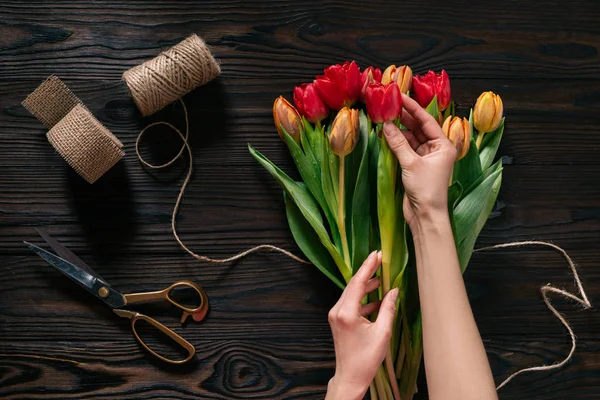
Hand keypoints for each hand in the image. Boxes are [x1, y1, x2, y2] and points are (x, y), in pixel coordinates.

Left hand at [326, 251, 398, 399]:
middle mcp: (337, 310)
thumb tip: (394, 290)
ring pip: (352, 292)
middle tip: (380, 259)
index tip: (377, 254)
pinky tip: (377, 297)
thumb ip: (388, 308)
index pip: (358, 283)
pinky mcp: (338, 319)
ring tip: (382, 277)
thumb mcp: (383, 333)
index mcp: (346, 313)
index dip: (368, 266)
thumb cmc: (367, 358)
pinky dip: (363, 297)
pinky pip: (351, 302)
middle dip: (367, 271)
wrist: (351, 376)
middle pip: (353, 285)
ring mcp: (336, 314)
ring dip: (366, 284)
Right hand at [383, 93, 456, 225]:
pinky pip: (406, 149)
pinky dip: (397, 143)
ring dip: (399, 130)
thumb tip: (386, 125)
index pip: (427, 121)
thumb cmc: (426, 189)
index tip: (401, 96)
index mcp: (443, 145)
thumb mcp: (411, 163)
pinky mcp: (416, 166)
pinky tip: (386, 135)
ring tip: (384, 119)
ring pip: (411, 138)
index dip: (413, 108)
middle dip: (405, 117)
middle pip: (419, 128)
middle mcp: (436, 149)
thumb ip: (398, 143)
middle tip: (389, 105)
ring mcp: (426, 158)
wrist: (425, 215)